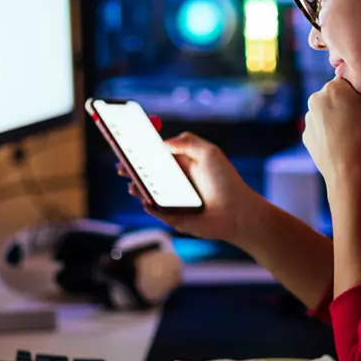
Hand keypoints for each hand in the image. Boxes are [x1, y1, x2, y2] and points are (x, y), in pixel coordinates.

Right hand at [118, 132, 258, 242]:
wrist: (240, 212)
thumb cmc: (227, 181)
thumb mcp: (209, 152)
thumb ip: (187, 142)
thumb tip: (162, 143)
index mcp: (182, 166)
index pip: (156, 158)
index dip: (141, 153)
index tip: (126, 147)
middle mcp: (176, 184)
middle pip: (147, 176)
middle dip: (132, 171)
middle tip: (120, 166)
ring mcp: (174, 202)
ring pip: (148, 195)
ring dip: (137, 189)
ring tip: (132, 184)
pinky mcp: (175, 218)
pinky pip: (158, 212)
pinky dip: (150, 207)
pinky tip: (146, 200)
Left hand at [303, 67, 360, 185]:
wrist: (347, 173)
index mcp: (332, 87)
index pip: (349, 81)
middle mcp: (315, 99)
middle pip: (337, 95)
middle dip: (348, 104)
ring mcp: (309, 118)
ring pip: (328, 112)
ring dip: (338, 117)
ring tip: (354, 132)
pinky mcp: (306, 136)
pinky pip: (321, 128)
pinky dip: (330, 132)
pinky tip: (343, 141)